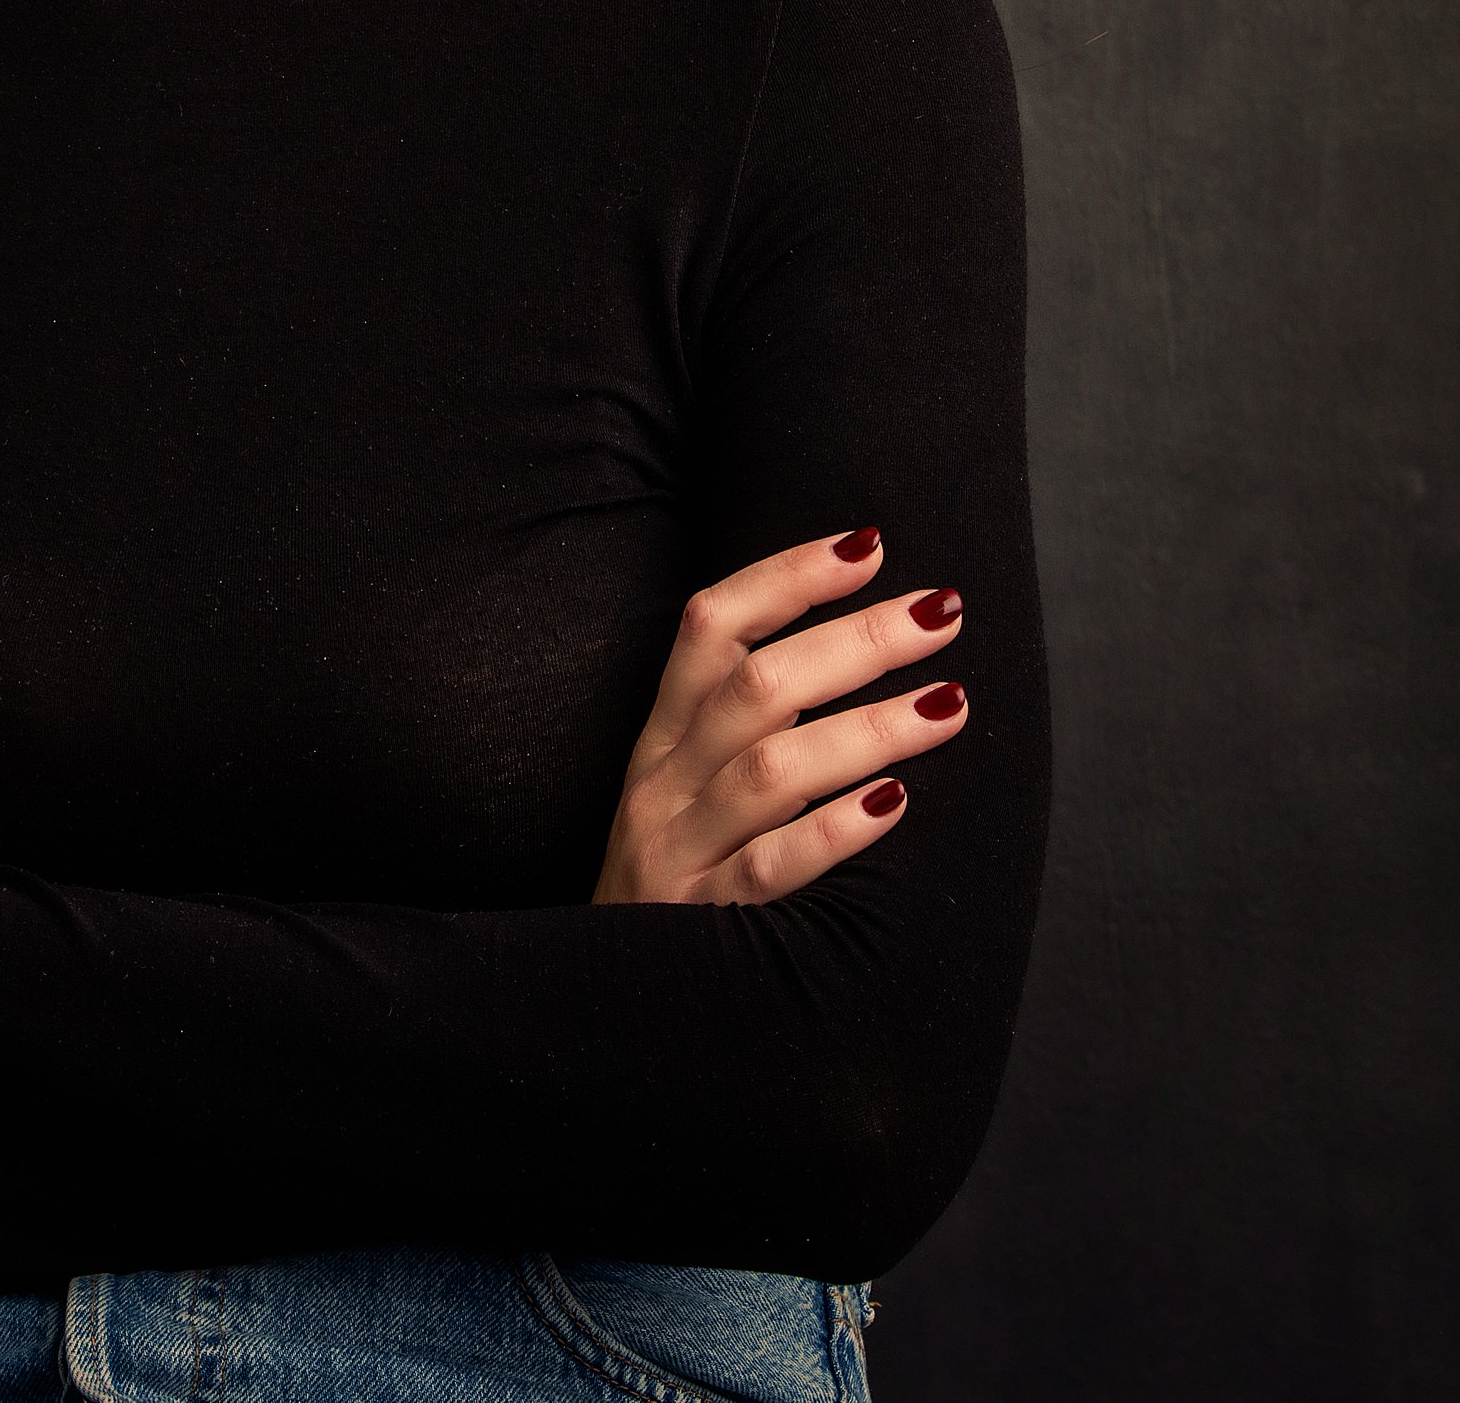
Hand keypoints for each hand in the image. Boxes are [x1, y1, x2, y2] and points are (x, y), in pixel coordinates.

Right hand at [590, 528, 966, 905]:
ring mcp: (679, 854)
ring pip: (771, 770)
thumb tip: (860, 646)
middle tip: (943, 612)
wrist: (610, 1014)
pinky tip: (895, 802)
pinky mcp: (704, 927)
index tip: (869, 544)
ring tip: (949, 703)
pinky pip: (771, 868)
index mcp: (663, 738)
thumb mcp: (687, 792)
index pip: (710, 626)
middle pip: (755, 687)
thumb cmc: (678, 884)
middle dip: (856, 641)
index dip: (786, 577)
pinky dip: (834, 830)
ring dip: (868, 728)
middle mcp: (664, 784)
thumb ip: (749, 728)